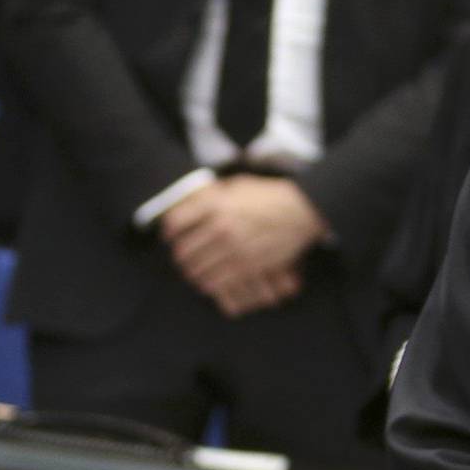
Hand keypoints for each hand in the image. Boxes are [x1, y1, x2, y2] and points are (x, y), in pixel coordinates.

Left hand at [161, 175, 327, 316]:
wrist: (301, 211)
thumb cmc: (270, 195)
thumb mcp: (238, 185)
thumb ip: (213, 195)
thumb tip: (193, 202)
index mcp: (215, 204)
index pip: (175, 223)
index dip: (168, 231)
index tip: (169, 235)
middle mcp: (221, 227)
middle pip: (184, 251)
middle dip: (179, 256)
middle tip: (180, 257)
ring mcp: (235, 249)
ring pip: (198, 270)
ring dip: (192, 273)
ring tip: (192, 271)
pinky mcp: (248, 266)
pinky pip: (218, 283)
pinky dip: (208, 285)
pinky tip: (208, 281)